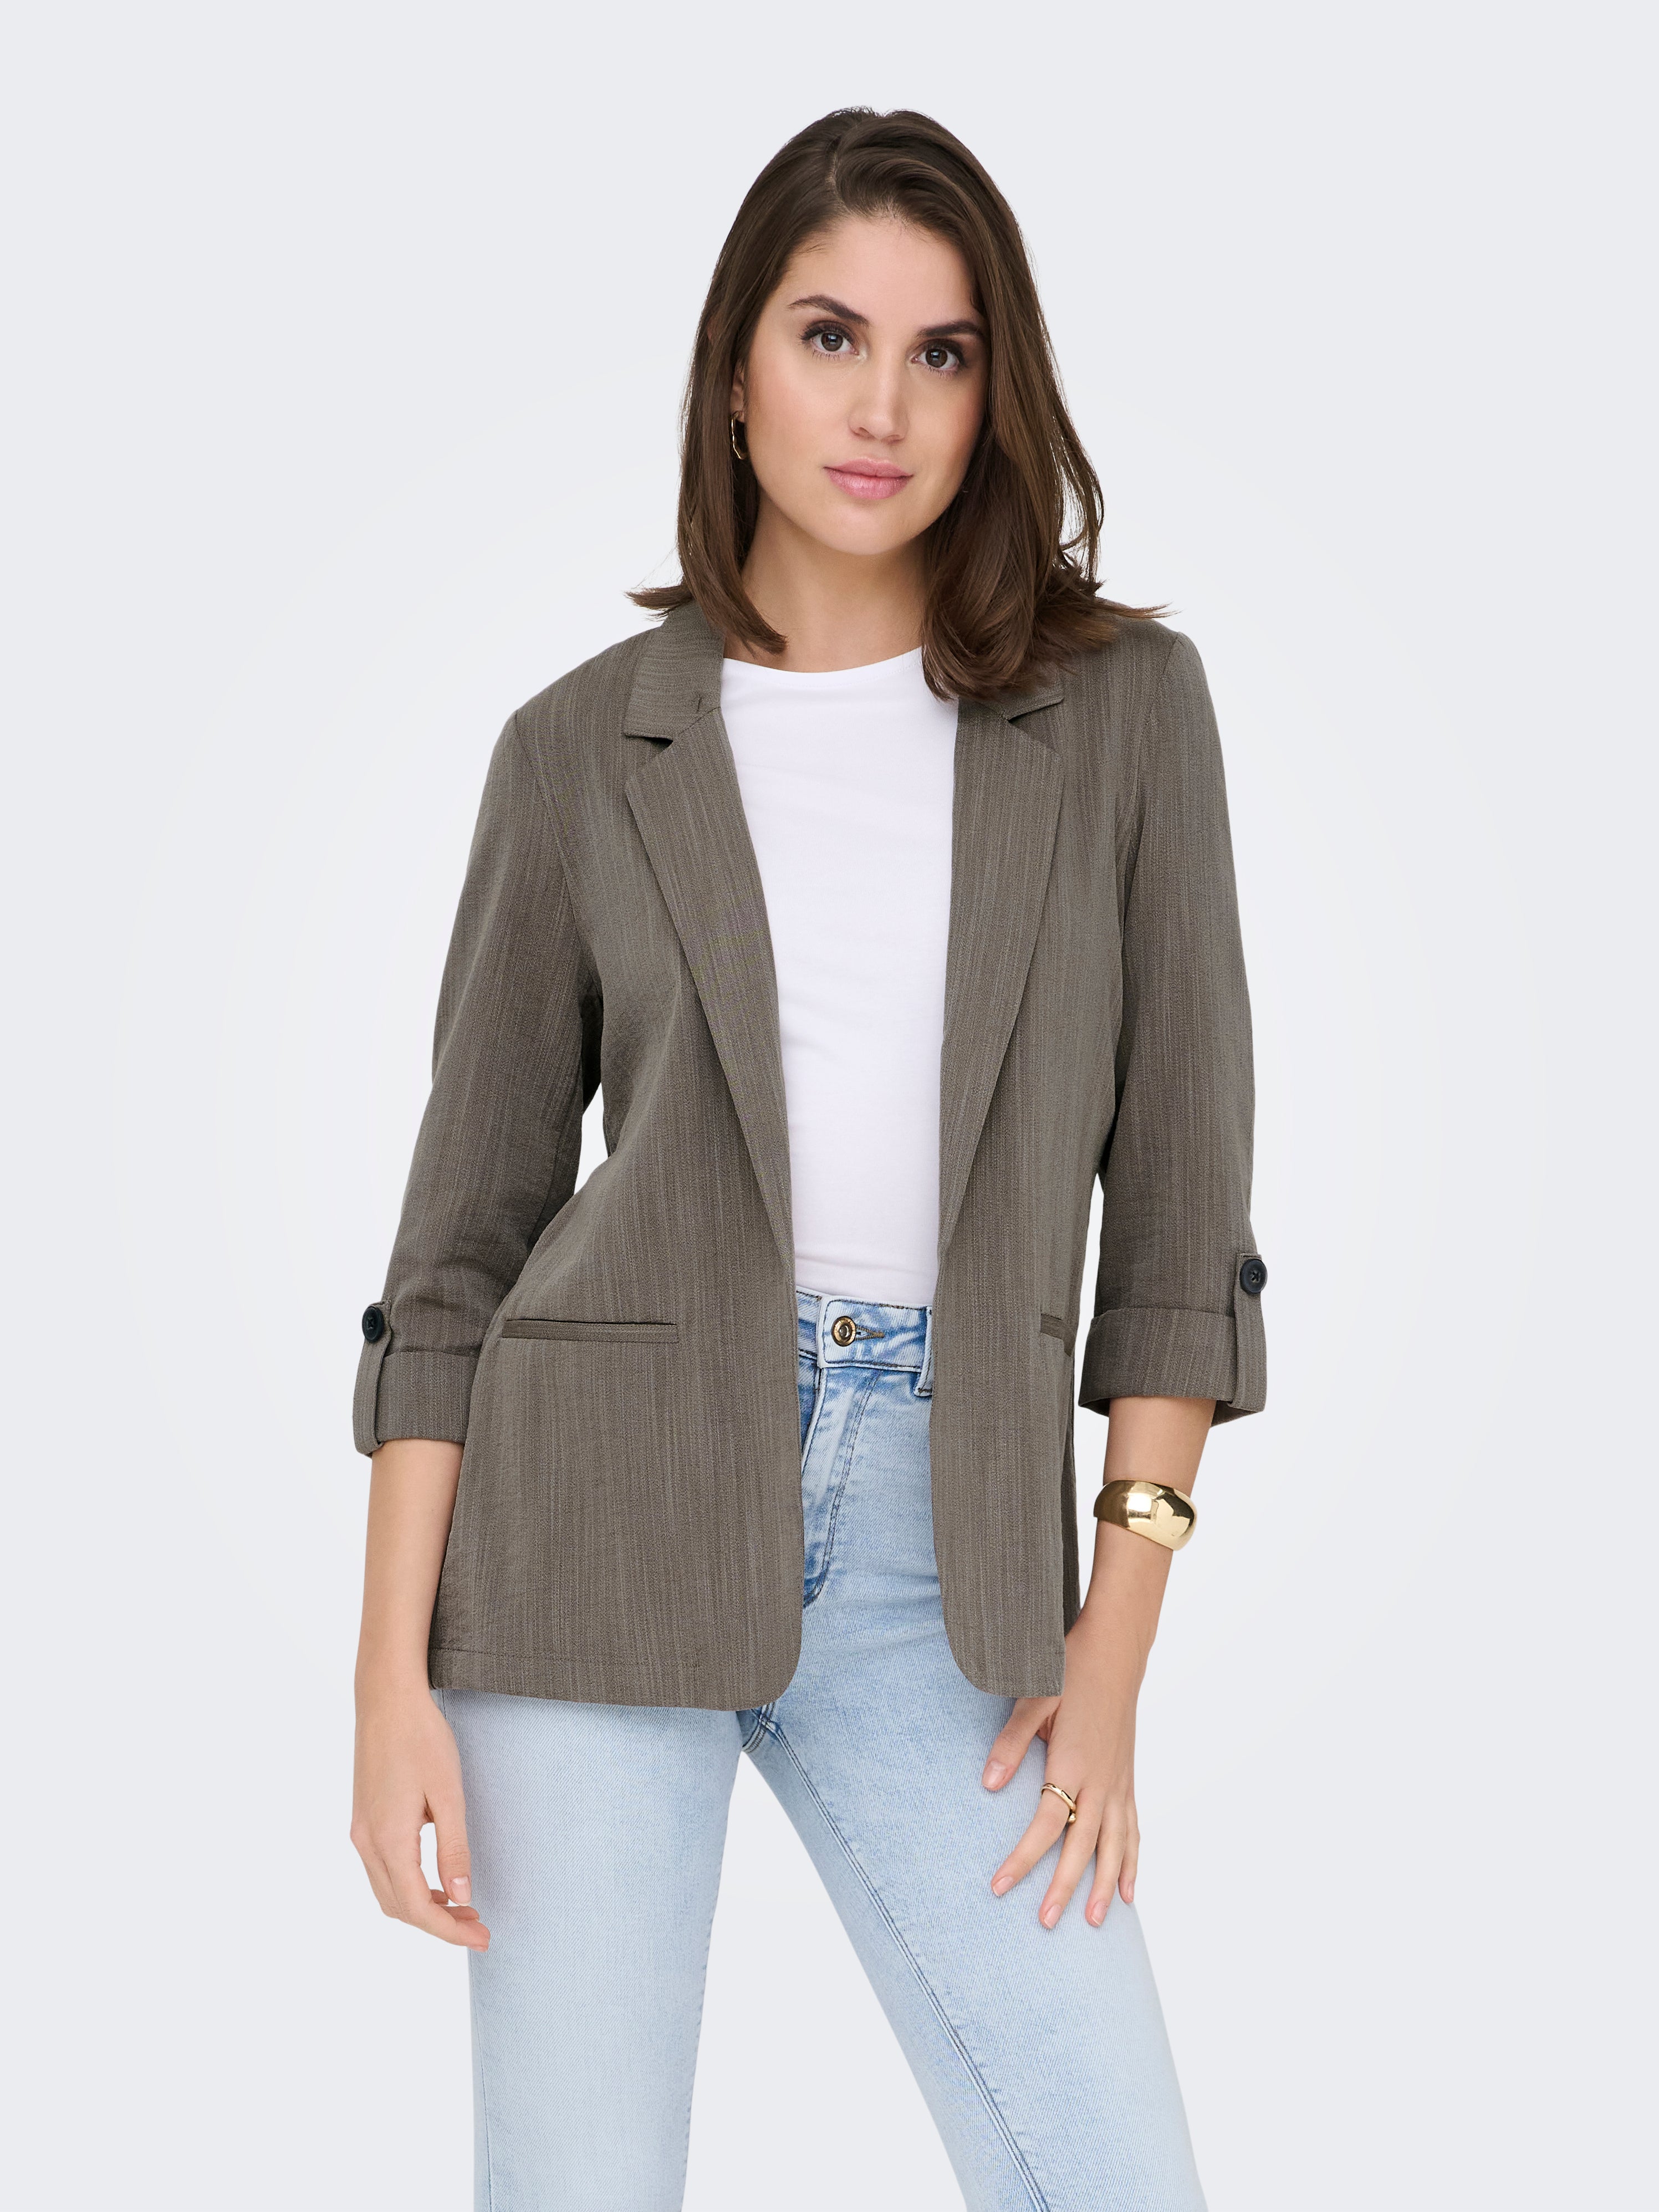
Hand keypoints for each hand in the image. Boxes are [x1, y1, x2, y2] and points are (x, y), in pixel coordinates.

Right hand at [351, 1682, 488, 1948]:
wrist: (386, 1698)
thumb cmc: (421, 1738)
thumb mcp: (448, 1793)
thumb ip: (454, 1848)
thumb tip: (461, 1896)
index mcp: (388, 1839)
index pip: (417, 1907)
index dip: (449, 1931)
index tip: (482, 1939)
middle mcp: (367, 1842)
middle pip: (399, 1907)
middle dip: (438, 1925)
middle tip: (478, 1928)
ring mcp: (361, 1831)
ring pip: (388, 1892)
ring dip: (423, 1908)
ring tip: (462, 1909)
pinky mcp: (364, 1819)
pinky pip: (382, 1870)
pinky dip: (409, 1886)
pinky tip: (437, 1880)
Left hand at [981, 1609, 1143, 1929]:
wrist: (1115, 1650)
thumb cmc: (1069, 1670)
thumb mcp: (1032, 1699)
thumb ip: (1011, 1743)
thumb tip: (988, 1784)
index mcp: (1073, 1763)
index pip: (1045, 1824)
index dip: (1022, 1859)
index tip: (999, 1887)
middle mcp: (1100, 1781)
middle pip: (1083, 1846)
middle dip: (1064, 1888)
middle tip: (1045, 1923)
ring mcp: (1119, 1782)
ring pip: (1115, 1846)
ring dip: (1105, 1885)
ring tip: (1095, 1922)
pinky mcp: (1127, 1778)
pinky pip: (1134, 1829)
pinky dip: (1132, 1861)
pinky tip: (1130, 1889)